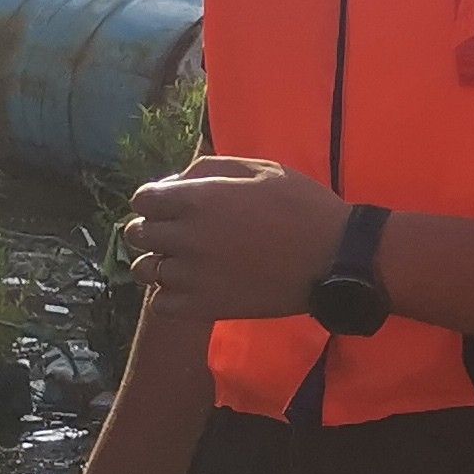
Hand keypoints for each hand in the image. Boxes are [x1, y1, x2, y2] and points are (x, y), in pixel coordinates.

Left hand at [119, 157, 350, 320]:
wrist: (334, 257)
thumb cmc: (303, 206)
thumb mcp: (262, 169)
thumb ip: (212, 167)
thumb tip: (176, 181)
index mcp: (197, 199)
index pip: (142, 200)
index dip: (156, 200)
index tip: (174, 206)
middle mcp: (186, 236)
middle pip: (139, 233)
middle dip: (155, 229)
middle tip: (181, 233)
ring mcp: (192, 275)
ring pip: (144, 270)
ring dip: (158, 263)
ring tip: (183, 263)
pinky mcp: (204, 306)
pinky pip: (160, 304)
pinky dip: (170, 295)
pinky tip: (193, 286)